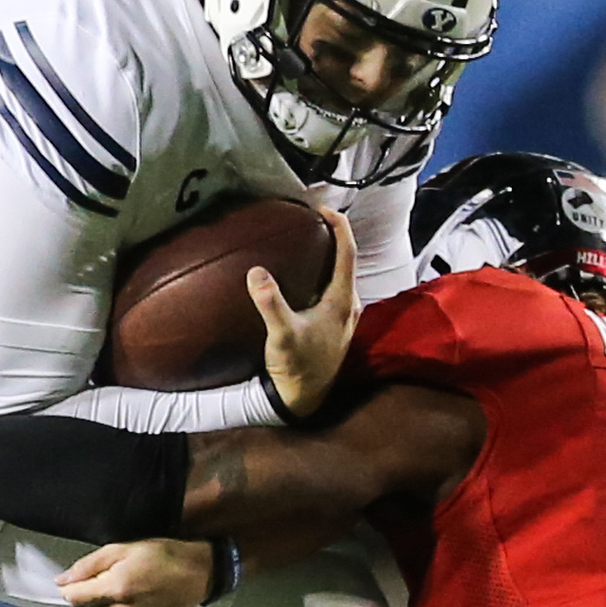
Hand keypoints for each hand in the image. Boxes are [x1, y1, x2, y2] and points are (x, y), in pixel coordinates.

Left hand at [58, 538, 212, 606]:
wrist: (200, 573)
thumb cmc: (165, 556)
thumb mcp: (123, 549)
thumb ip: (88, 565)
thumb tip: (62, 581)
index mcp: (115, 589)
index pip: (73, 597)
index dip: (74, 586)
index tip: (85, 578)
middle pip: (93, 605)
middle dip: (101, 591)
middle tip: (125, 574)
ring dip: (117, 602)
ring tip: (140, 586)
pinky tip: (146, 599)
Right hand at [250, 200, 358, 419]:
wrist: (303, 399)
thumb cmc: (296, 367)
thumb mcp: (281, 335)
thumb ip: (270, 303)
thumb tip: (257, 272)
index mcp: (341, 301)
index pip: (347, 252)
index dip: (338, 225)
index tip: (323, 207)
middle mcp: (348, 306)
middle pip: (347, 260)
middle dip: (332, 235)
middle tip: (312, 217)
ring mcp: (344, 317)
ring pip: (341, 275)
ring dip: (329, 255)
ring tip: (308, 239)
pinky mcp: (335, 326)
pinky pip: (334, 288)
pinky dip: (323, 272)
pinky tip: (305, 275)